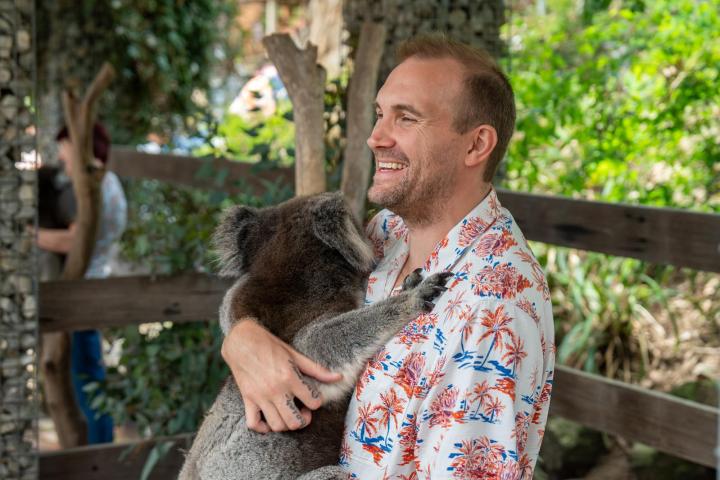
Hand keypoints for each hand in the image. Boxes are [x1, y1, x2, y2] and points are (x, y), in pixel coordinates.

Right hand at [221, 319, 342, 432]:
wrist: (242, 341)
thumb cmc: (270, 345)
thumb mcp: (295, 355)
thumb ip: (316, 369)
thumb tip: (338, 377)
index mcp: (290, 377)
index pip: (313, 402)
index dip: (317, 402)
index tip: (313, 398)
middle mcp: (276, 390)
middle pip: (294, 421)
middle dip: (303, 420)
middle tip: (303, 411)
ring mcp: (260, 397)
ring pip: (276, 425)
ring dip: (285, 424)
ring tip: (289, 414)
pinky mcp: (247, 399)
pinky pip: (253, 424)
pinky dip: (262, 427)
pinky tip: (269, 420)